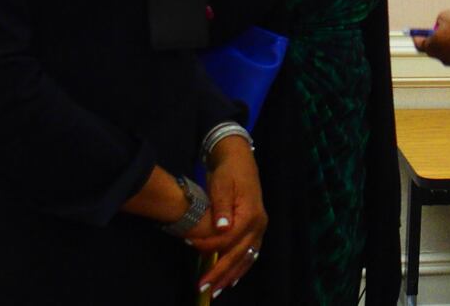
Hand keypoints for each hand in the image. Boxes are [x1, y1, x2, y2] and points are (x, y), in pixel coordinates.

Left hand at [184, 137, 265, 294]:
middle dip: (220, 272)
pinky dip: (241, 267)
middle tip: (203, 287)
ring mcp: (260, 229)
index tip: (189, 245)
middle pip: (238, 254)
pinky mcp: (256, 230)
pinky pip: (250, 254)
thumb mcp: (221, 184)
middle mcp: (259, 225)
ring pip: (246, 258)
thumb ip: (221, 207)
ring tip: (216, 290)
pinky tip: (233, 279)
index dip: (209, 245)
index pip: (228, 238)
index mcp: (251, 214)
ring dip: (230, 275)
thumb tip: (221, 228)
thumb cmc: (229, 171)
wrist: (240, 159)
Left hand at [412, 9, 449, 65]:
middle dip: (444, 33)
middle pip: (440, 44)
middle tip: (447, 24)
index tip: (417, 34)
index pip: (420, 43)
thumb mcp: (447, 15)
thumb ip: (441, 18)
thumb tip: (443, 22)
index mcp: (432, 47)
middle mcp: (444, 57)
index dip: (418, 36)